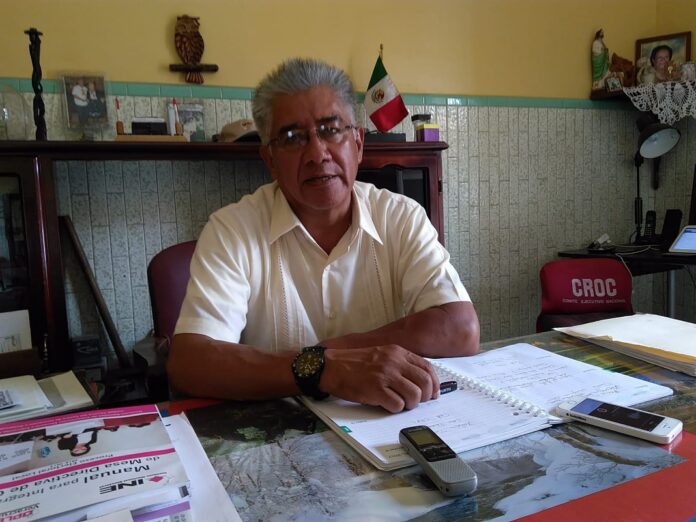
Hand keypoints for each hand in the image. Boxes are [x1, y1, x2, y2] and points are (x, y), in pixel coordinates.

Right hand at [319, 345, 438, 412]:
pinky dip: (395, 409)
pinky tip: (387, 405)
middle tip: (417, 402)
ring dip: (410, 404)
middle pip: (425, 382)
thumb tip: (420, 381)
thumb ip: (401, 364)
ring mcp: (385, 375)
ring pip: (414, 395)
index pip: (427, 367)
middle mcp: (394, 362)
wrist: (331, 367)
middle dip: (425, 397)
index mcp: (397, 352)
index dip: (434, 383)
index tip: (433, 393)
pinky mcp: (376, 389)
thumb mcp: (382, 354)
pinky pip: (397, 405)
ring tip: (400, 403)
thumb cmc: (355, 363)